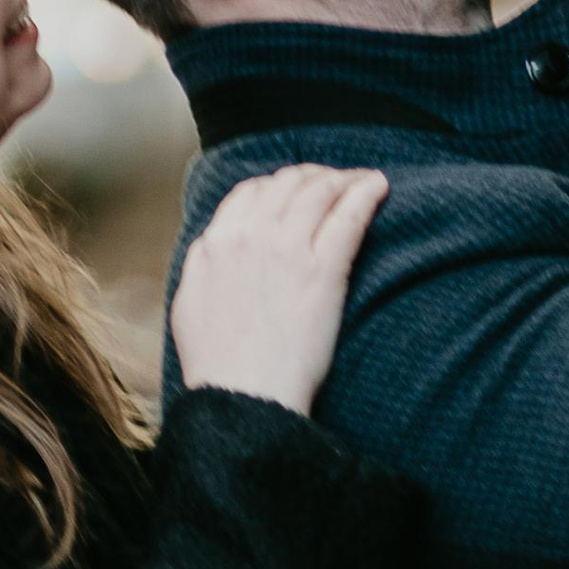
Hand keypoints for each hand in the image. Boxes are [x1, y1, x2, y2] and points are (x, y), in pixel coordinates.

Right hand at [171, 165, 388, 417]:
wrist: (244, 394)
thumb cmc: (216, 362)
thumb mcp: (189, 300)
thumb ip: (202, 261)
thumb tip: (214, 243)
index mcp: (216, 243)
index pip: (251, 192)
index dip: (278, 184)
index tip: (295, 189)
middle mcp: (251, 235)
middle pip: (288, 184)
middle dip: (314, 175)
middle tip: (334, 180)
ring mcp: (288, 249)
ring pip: (320, 192)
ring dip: (344, 179)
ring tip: (363, 179)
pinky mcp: (323, 270)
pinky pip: (349, 216)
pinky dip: (365, 193)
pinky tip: (379, 186)